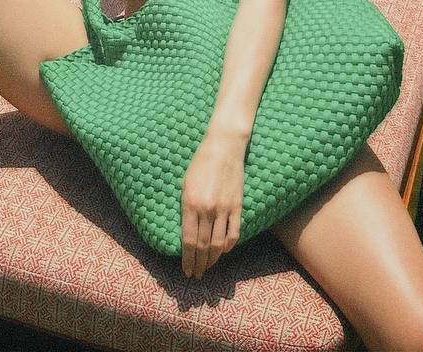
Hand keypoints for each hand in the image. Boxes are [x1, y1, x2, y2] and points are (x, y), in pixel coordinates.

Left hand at [180, 131, 245, 279]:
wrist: (223, 147)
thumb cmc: (200, 164)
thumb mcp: (185, 185)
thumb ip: (186, 210)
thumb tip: (186, 234)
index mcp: (190, 204)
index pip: (189, 241)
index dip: (188, 259)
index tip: (186, 271)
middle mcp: (207, 209)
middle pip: (203, 246)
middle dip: (199, 264)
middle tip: (196, 275)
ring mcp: (224, 209)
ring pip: (218, 244)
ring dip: (212, 260)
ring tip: (208, 268)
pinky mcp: (237, 206)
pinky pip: (233, 233)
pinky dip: (228, 246)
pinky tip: (223, 251)